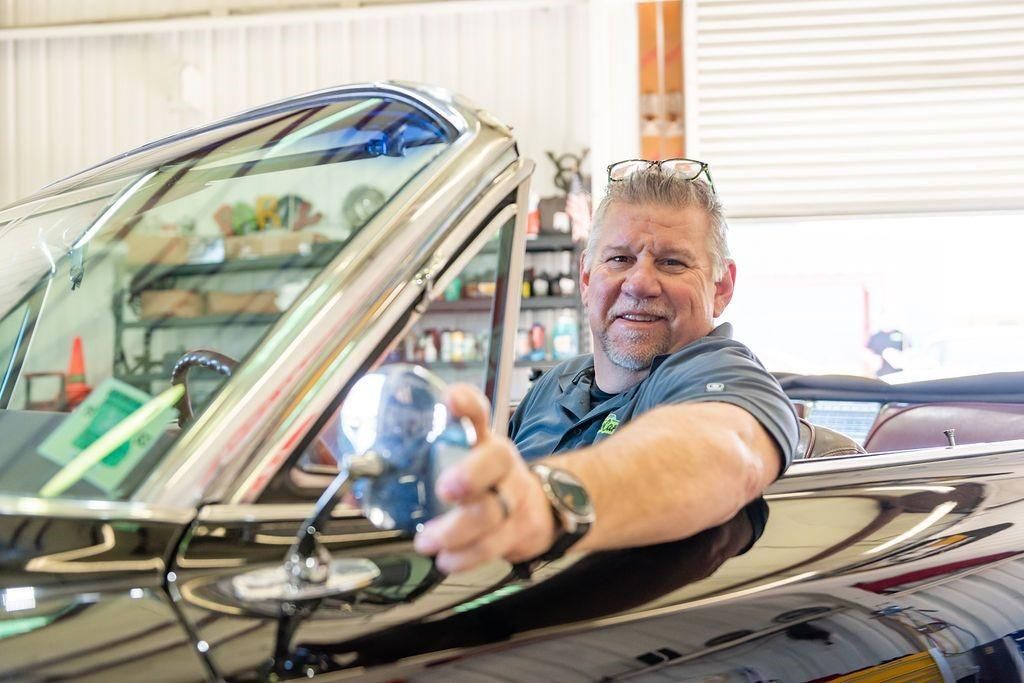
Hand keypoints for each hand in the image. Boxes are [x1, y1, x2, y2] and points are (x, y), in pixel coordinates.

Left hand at [413, 383, 555, 572]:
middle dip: (471, 475)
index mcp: (484, 440)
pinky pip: (493, 545)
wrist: (540, 506)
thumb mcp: (464, 459)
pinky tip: (447, 559)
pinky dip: (467, 556)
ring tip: (427, 541)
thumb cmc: (489, 480)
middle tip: (445, 489)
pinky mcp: (519, 530)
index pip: (479, 411)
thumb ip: (421, 459)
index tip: (451, 400)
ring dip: (456, 530)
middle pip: (495, 461)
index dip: (467, 403)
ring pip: (492, 512)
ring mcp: (515, 496)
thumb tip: (363, 465)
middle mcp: (503, 462)